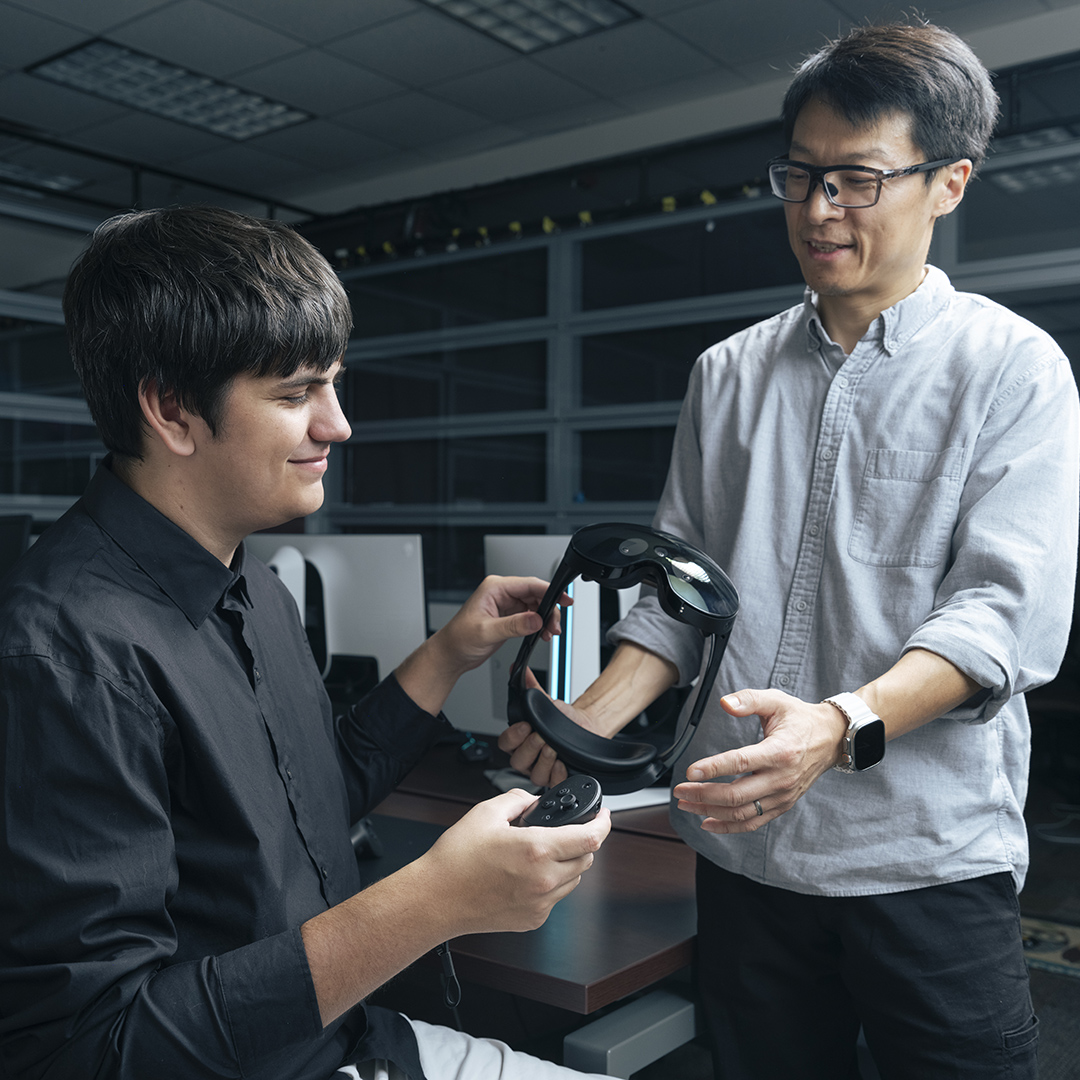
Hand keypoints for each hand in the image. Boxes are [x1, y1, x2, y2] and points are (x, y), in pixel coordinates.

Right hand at [419, 788, 610, 934]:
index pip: (590, 838)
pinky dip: (551, 883)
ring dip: (567, 863)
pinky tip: (526, 874)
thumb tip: (533, 800)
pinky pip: (555, 898)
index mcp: (536, 850)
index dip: (602, 823)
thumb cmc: (456, 860)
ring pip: (574, 880)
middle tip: (564, 831)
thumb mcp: (486, 813)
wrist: (436, 899)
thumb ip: (517, 800)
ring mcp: (540, 903)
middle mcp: (544, 880)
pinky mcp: (532, 920)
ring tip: (539, 853)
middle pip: (587, 859)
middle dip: (582, 842)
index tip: (602, 816)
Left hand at [433, 575, 567, 677]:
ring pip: (536, 606)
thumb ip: (513, 625)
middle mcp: (501, 594)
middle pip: (536, 595)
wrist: (451, 655)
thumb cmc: (459, 639)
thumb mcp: (487, 632)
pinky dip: (539, 625)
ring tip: (549, 633)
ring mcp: (506, 605)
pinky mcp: (509, 618)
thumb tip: (536, 619)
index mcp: (494, 588)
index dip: (549, 591)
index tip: (564, 599)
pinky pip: (531, 617)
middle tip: (555, 626)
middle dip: (549, 610)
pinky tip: (542, 634)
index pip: (529, 584)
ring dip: (546, 619)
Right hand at [498, 669, 605, 787]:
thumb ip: (531, 688)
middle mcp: (527, 758)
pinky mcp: (556, 778)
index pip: (505, 743)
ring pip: (534, 774)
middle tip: (541, 736)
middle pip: (518, 761)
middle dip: (530, 748)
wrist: (584, 728)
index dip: (513, 736)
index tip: (525, 725)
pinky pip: (552, 783)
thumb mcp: (547, 702)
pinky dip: (557, 774)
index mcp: (519, 742)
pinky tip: (562, 763)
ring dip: (544, 760)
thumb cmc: (563, 719)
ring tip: (553, 747)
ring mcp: (541, 770)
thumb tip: (520, 671)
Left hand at [672, 689, 846, 832]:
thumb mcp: (776, 700)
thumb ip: (749, 699)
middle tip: (680, 791)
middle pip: (736, 794)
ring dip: (710, 812)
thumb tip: (724, 703)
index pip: (741, 763)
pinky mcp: (782, 805)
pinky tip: (708, 822)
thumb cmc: (800, 719)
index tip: (691, 771)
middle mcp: (782, 778)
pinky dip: (729, 826)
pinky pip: (753, 822)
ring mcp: (782, 795)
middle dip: (703, 795)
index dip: (714, 768)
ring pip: (742, 813)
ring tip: (686, 805)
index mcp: (780, 751)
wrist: (831, 739)